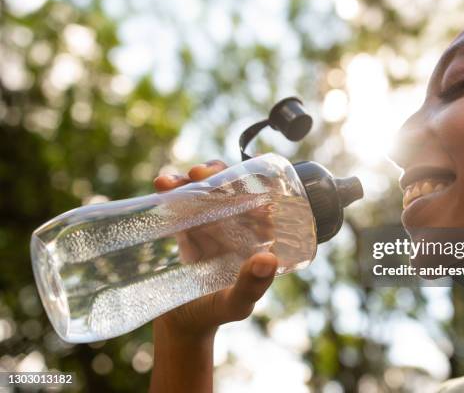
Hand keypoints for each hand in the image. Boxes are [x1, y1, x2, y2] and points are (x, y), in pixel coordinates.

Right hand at [152, 161, 278, 339]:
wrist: (180, 325)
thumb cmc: (215, 315)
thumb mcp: (235, 304)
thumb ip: (251, 286)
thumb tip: (268, 259)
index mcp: (257, 238)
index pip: (261, 201)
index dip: (252, 184)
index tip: (237, 179)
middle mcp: (236, 226)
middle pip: (231, 188)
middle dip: (217, 173)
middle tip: (201, 174)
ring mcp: (210, 224)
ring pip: (205, 189)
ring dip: (191, 178)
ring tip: (172, 182)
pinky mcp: (187, 227)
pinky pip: (182, 202)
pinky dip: (172, 189)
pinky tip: (161, 185)